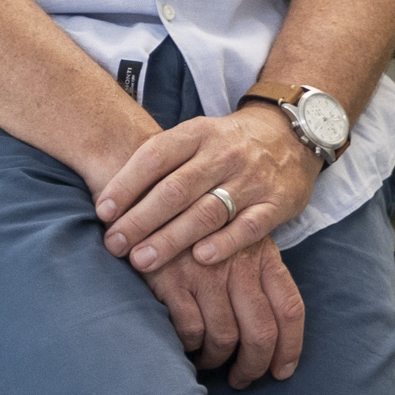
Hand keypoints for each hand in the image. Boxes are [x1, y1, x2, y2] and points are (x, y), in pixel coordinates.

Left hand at [94, 103, 314, 276]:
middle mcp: (223, 154)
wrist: (291, 135)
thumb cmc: (227, 145)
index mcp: (197, 133)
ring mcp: (251, 179)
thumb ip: (162, 164)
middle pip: (176, 189)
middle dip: (141, 220)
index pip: (155, 156)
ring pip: (207, 211)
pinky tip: (200, 259)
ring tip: (142, 261)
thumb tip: (111, 202)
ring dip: (172, 239)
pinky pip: (249, 226)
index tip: (103, 212)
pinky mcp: (277, 203)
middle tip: (114, 245)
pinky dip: (224, 243)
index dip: (126, 184)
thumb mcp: (196, 138)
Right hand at [145, 237, 307, 388]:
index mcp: (262, 254)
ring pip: (225, 337)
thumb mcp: (235, 239)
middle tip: (242, 379)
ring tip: (207, 360)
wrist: (147, 201)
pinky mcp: (172, 279)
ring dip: (217, 359)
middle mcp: (239, 263)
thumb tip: (270, 332)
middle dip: (254, 366)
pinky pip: (191, 331)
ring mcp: (205, 272)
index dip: (290, 348)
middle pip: (261, 332)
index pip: (290, 308)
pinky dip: (191, 347)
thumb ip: (255, 275)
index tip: (281, 371)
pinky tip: (185, 345)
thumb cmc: (194, 229)